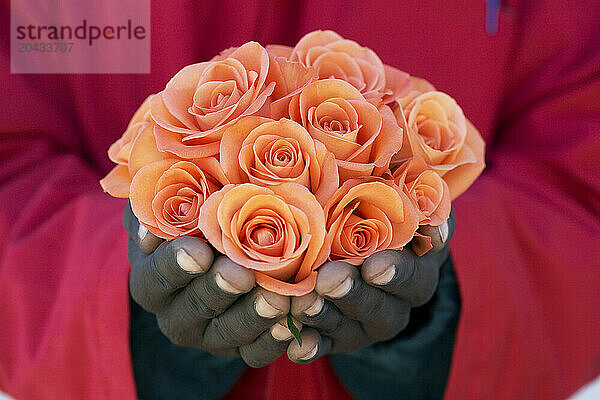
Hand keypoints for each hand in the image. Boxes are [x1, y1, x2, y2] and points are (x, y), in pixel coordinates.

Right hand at [123, 202, 300, 366]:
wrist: (216, 250)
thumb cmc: (190, 220)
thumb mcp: (167, 208)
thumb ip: (159, 206)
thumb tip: (153, 223)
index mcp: (151, 280)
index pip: (157, 276)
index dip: (175, 265)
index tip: (199, 251)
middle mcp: (175, 314)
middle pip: (194, 308)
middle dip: (218, 290)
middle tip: (241, 274)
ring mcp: (207, 335)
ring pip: (227, 333)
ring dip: (252, 316)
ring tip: (277, 299)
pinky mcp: (239, 347)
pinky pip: (255, 352)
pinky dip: (273, 341)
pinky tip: (290, 324)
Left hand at [287, 211, 454, 361]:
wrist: (356, 235)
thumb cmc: (382, 210)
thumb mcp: (404, 199)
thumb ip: (418, 203)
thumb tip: (435, 224)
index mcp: (419, 271)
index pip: (415, 276)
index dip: (397, 273)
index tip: (374, 265)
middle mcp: (396, 304)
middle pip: (380, 308)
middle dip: (353, 294)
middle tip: (330, 279)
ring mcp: (365, 324)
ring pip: (349, 329)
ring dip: (326, 317)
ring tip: (304, 303)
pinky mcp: (337, 337)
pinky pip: (324, 346)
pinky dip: (310, 346)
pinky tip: (296, 347)